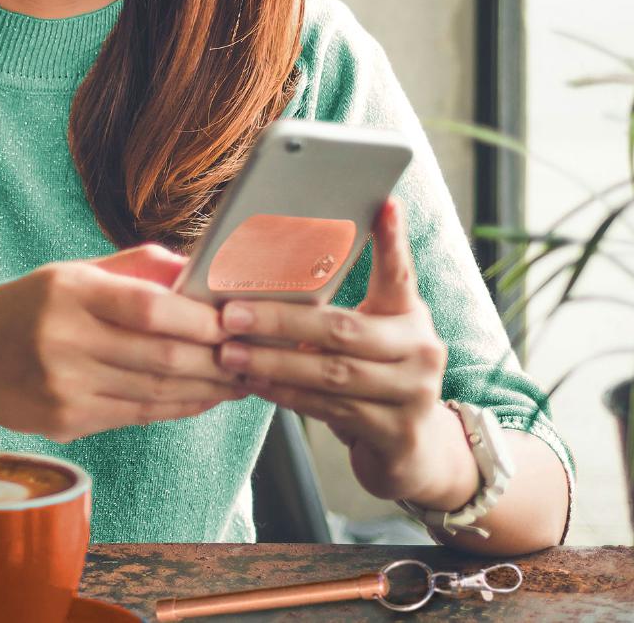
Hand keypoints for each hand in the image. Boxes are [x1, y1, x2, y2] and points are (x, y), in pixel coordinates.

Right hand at [0, 244, 249, 442]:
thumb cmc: (25, 306)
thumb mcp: (69, 271)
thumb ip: (133, 267)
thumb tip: (194, 267)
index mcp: (69, 292)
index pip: (148, 308)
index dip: (199, 319)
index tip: (235, 320)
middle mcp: (65, 340)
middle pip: (160, 356)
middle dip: (216, 360)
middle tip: (251, 355)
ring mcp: (64, 387)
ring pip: (155, 392)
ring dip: (207, 388)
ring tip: (240, 379)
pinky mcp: (66, 421)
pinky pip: (137, 416)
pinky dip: (178, 407)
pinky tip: (203, 398)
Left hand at [217, 198, 451, 500]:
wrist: (412, 448)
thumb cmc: (373, 375)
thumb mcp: (368, 335)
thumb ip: (335, 310)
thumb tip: (267, 276)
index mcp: (409, 315)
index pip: (400, 272)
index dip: (393, 240)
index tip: (384, 203)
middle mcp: (421, 349)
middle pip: (343, 329)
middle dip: (280, 321)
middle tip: (232, 314)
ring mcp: (413, 393)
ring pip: (331, 373)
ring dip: (273, 362)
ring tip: (230, 353)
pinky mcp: (396, 433)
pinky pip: (328, 408)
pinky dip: (286, 394)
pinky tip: (254, 384)